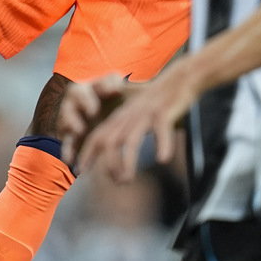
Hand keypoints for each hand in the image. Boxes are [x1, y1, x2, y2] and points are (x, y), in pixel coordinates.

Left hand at [64, 64, 201, 181]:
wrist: (180, 79)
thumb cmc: (157, 97)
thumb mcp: (135, 110)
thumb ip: (124, 123)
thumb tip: (117, 144)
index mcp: (120, 116)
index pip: (97, 136)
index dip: (87, 154)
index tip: (79, 170)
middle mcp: (129, 116)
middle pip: (110, 141)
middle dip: (107, 164)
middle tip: (115, 182)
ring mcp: (145, 114)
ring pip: (131, 140)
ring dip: (127, 162)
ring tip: (127, 179)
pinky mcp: (164, 113)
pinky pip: (161, 130)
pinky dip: (162, 144)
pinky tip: (162, 158)